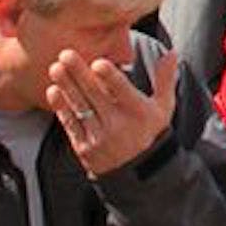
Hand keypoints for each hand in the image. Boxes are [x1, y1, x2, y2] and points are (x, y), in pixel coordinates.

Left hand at [47, 50, 173, 176]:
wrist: (136, 172)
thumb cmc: (148, 131)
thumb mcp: (164, 108)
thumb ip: (165, 79)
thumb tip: (171, 53)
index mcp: (138, 112)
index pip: (123, 92)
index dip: (110, 78)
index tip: (98, 62)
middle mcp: (118, 125)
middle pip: (96, 96)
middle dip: (79, 74)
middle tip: (66, 54)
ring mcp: (99, 137)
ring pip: (80, 108)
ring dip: (67, 87)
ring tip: (56, 68)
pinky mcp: (84, 147)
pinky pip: (71, 124)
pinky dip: (61, 107)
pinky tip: (53, 91)